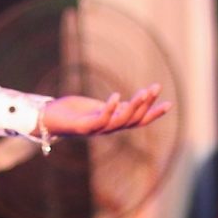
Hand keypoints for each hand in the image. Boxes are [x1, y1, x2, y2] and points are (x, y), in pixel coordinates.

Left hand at [39, 85, 170, 137]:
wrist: (48, 119)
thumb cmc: (73, 112)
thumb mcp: (98, 107)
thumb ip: (114, 108)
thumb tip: (131, 104)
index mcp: (113, 124)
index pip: (139, 121)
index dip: (154, 114)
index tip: (170, 103)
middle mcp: (108, 129)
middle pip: (133, 120)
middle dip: (146, 104)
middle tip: (155, 87)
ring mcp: (96, 130)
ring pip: (121, 121)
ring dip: (133, 106)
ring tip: (142, 92)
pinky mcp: (83, 127)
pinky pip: (100, 120)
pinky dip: (110, 108)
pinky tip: (117, 95)